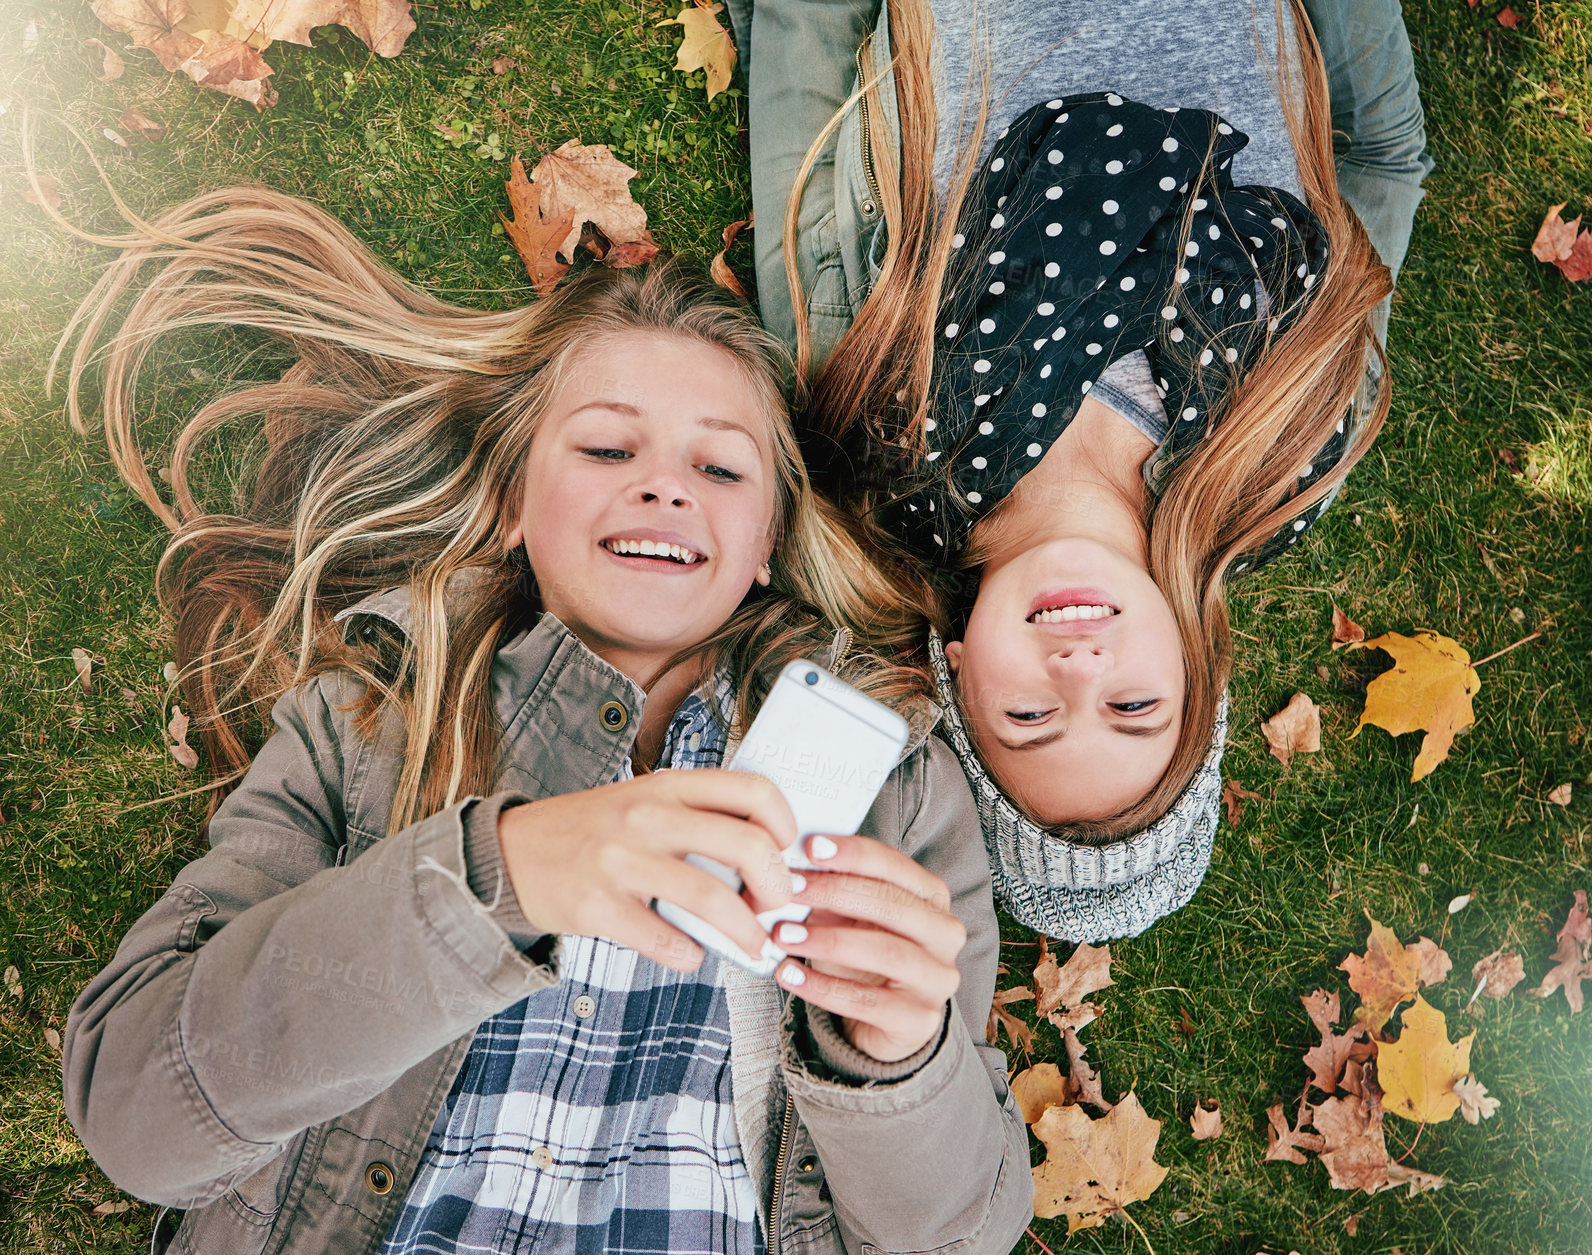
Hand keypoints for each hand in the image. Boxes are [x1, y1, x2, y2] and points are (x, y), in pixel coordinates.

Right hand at [497, 770, 797, 971]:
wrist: (510, 855)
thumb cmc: (591, 831)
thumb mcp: (643, 800)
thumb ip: (696, 816)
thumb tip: (766, 851)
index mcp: (667, 786)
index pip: (752, 789)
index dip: (786, 823)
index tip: (790, 850)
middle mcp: (647, 816)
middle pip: (746, 845)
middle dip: (779, 886)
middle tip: (780, 906)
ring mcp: (621, 861)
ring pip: (712, 899)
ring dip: (746, 932)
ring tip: (752, 944)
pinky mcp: (598, 906)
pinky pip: (665, 940)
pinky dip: (689, 955)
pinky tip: (690, 953)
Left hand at [770, 834, 964, 1062]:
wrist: (880, 1021)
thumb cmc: (864, 957)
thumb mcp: (850, 919)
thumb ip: (833, 893)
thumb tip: (794, 871)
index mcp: (932, 898)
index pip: (896, 867)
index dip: (855, 855)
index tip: (812, 847)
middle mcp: (944, 935)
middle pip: (894, 905)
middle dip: (837, 893)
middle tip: (790, 889)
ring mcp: (938, 979)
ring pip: (886, 953)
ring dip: (829, 941)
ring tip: (783, 935)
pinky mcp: (919, 1021)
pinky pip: (868, 1002)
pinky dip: (823, 987)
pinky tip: (789, 974)